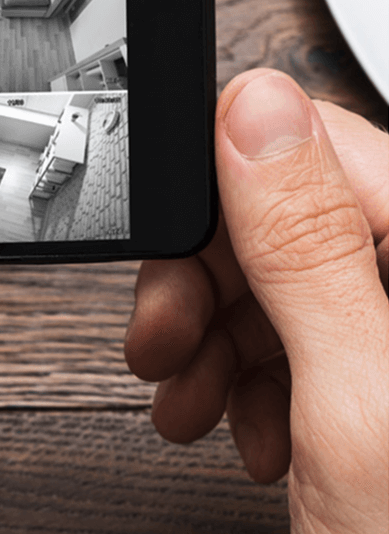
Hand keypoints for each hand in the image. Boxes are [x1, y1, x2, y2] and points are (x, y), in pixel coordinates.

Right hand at [126, 70, 387, 533]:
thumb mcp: (355, 406)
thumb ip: (306, 248)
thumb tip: (255, 109)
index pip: (321, 145)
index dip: (225, 188)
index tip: (169, 243)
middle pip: (289, 216)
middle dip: (207, 280)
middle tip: (165, 339)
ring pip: (281, 280)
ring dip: (215, 336)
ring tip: (189, 400)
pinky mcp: (382, 374)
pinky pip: (296, 336)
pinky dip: (246, 374)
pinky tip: (240, 424)